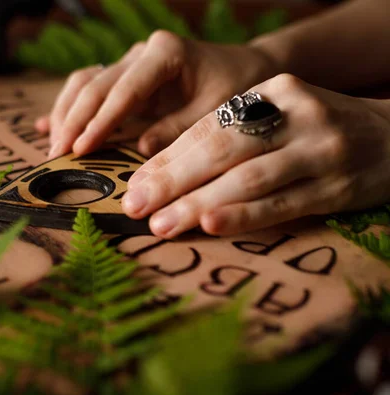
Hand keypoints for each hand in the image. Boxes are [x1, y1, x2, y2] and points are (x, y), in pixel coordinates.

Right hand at [36, 30, 277, 157]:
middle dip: (74, 121)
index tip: (80, 148)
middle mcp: (141, 53)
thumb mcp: (215, 112)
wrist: (243, 68)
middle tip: (57, 155)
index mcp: (165, 53)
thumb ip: (178, 129)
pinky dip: (70, 108)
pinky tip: (48, 127)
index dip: (99, 121)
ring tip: (54, 147)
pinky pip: (89, 88)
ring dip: (66, 114)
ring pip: (84, 82)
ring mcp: (130, 62)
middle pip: (95, 84)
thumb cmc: (234, 88)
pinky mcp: (124, 77)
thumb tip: (140, 149)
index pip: (123, 90)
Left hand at [122, 74, 389, 237]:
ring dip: (198, 203)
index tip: (135, 184)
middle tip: (134, 206)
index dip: (168, 157)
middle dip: (172, 181)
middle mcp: (296, 114)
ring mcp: (320, 149)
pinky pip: (283, 203)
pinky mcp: (338, 185)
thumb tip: (163, 173)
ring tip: (161, 225)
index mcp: (272, 91)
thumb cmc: (314, 132)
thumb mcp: (276, 117)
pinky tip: (211, 225)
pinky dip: (244, 215)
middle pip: (222, 150)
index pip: (209, 126)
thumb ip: (231, 135)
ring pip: (248, 178)